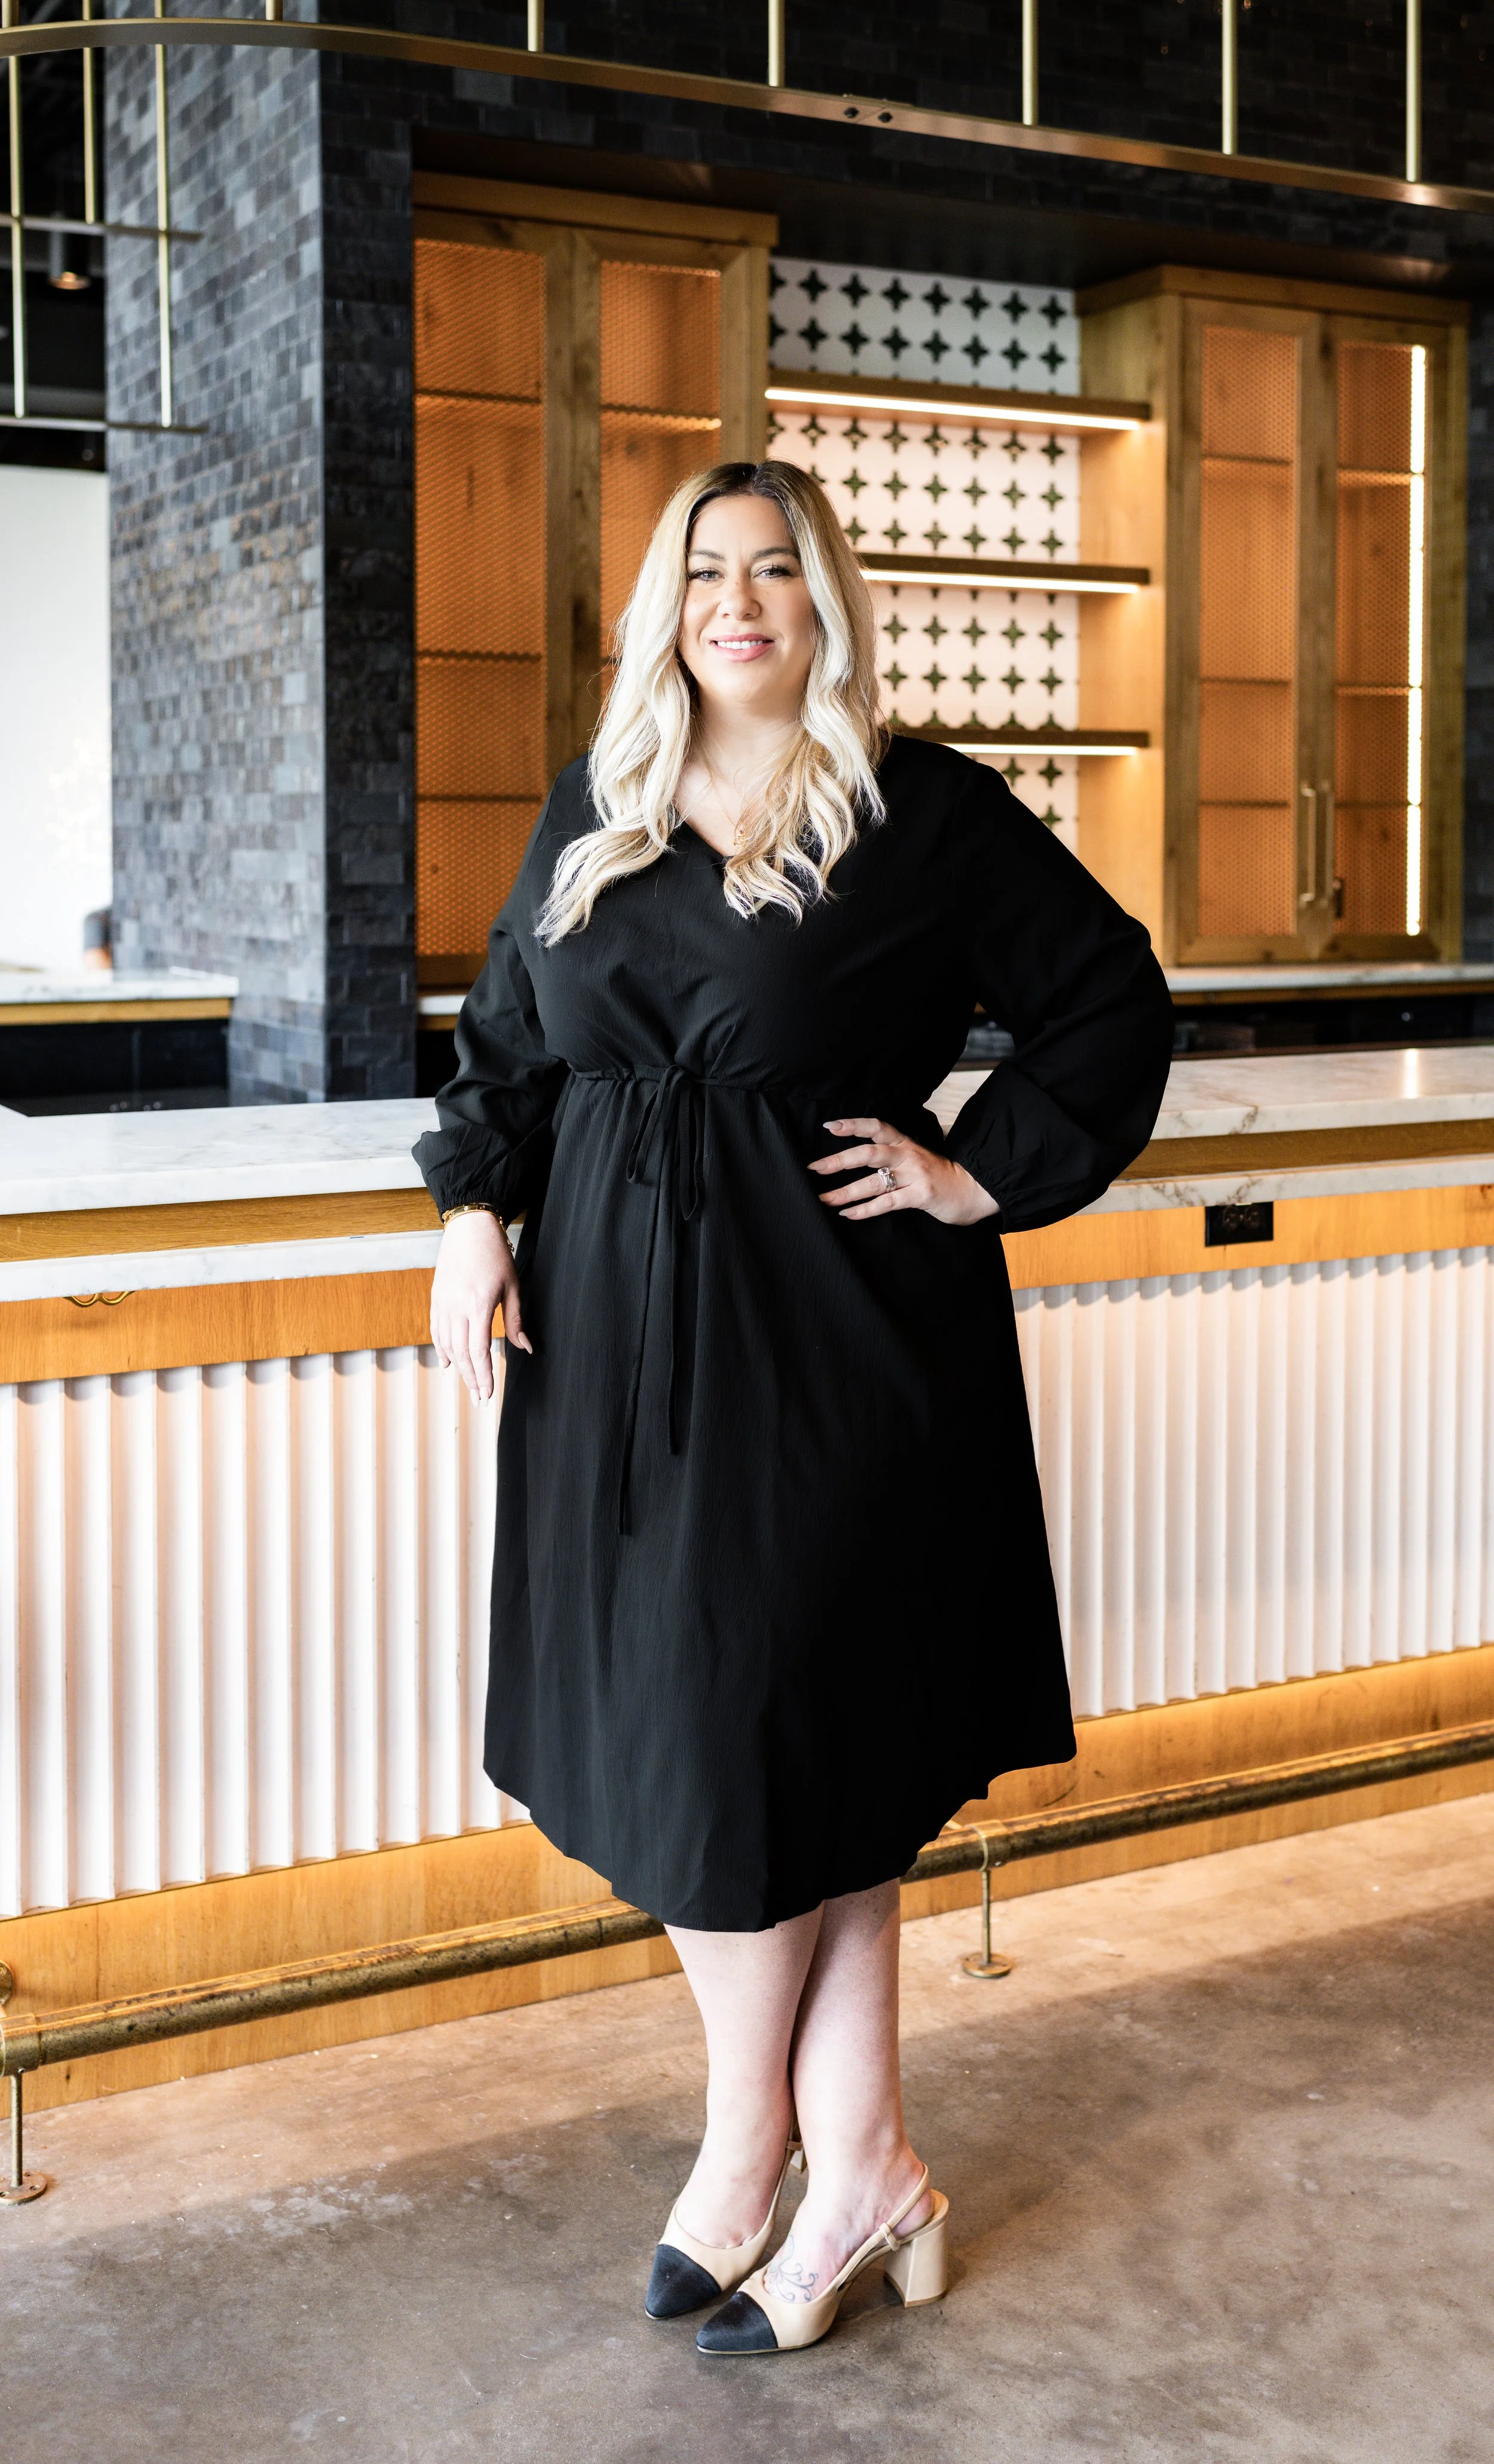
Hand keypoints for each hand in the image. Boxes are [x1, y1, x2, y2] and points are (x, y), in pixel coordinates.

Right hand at [430, 1210, 529, 1403]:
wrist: (468, 1228)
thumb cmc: (495, 1254)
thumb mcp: (512, 1286)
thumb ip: (516, 1320)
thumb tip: (526, 1348)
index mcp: (478, 1305)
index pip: (478, 1350)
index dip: (483, 1375)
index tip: (487, 1394)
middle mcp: (456, 1307)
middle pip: (461, 1353)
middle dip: (471, 1379)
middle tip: (479, 1400)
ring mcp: (443, 1303)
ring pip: (447, 1344)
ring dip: (458, 1367)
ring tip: (468, 1384)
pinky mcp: (436, 1298)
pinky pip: (436, 1330)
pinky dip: (441, 1349)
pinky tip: (448, 1362)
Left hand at [809, 1117, 999, 1226]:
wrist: (973, 1189)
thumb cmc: (939, 1176)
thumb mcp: (915, 1158)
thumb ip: (892, 1156)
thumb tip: (858, 1159)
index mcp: (905, 1143)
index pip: (877, 1127)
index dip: (853, 1125)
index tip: (830, 1126)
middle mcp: (908, 1155)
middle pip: (869, 1152)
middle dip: (840, 1160)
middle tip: (816, 1168)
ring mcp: (915, 1175)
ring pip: (874, 1181)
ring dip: (846, 1192)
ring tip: (825, 1199)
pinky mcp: (921, 1195)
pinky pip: (887, 1202)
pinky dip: (865, 1209)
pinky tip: (849, 1214)